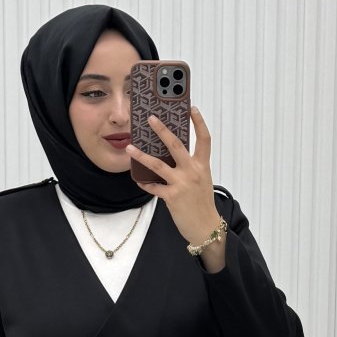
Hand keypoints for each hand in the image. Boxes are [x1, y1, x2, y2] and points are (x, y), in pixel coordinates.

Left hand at [125, 106, 221, 249]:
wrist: (206, 227)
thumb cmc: (202, 204)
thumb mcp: (202, 181)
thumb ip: (191, 167)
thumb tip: (174, 156)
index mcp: (202, 165)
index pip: (204, 139)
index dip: (199, 123)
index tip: (192, 108)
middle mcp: (192, 172)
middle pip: (176, 145)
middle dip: (162, 130)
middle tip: (151, 118)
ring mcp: (182, 184)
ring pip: (158, 165)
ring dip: (142, 155)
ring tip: (130, 147)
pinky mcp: (172, 197)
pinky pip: (154, 187)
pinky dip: (145, 183)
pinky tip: (138, 180)